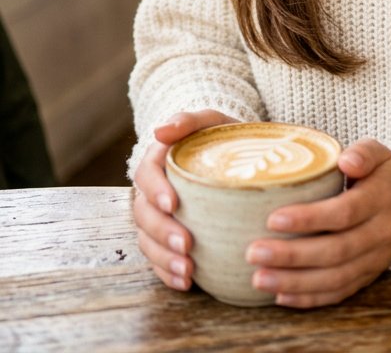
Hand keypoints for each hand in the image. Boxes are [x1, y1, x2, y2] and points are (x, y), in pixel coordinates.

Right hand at [132, 109, 236, 291]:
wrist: (234, 158)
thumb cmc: (220, 137)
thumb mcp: (211, 121)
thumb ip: (188, 121)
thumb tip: (160, 131)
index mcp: (158, 161)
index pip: (146, 175)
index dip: (155, 190)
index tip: (173, 204)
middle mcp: (152, 192)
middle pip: (143, 214)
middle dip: (163, 232)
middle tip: (187, 244)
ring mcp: (158, 218)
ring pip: (147, 241)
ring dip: (164, 258)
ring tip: (187, 271)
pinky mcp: (168, 239)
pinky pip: (158, 260)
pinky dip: (168, 273)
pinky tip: (186, 282)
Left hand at [246, 137, 390, 307]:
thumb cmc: (381, 174)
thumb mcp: (378, 154)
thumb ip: (363, 153)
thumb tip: (346, 160)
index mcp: (380, 200)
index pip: (343, 213)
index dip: (309, 219)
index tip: (272, 219)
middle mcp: (380, 234)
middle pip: (335, 251)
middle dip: (292, 256)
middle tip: (254, 253)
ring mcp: (375, 260)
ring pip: (335, 278)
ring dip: (295, 282)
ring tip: (259, 279)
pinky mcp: (367, 277)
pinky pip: (339, 293)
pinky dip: (309, 298)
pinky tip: (280, 296)